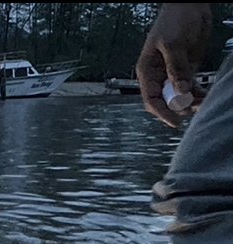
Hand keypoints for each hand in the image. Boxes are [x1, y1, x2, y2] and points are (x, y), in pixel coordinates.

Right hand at [136, 3, 211, 127]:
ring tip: (202, 103)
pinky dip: (198, 94)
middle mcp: (159, 75)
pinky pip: (191, 88)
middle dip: (178, 108)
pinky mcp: (187, 70)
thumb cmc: (174, 20)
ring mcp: (173, 74)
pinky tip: (205, 96)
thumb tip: (181, 90)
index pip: (150, 98)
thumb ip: (176, 68)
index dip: (161, 112)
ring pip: (180, 97)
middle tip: (194, 108)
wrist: (190, 6)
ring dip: (190, 103)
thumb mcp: (172, 44)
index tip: (174, 121)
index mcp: (147, 70)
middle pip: (165, 101)